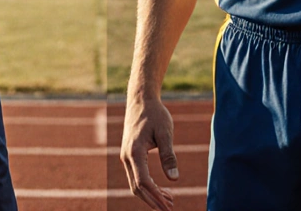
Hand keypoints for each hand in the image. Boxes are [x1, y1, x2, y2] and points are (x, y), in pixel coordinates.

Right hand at [120, 93, 178, 209]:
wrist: (141, 100)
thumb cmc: (155, 114)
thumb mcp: (165, 133)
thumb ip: (169, 156)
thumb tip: (174, 179)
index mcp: (134, 152)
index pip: (144, 182)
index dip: (156, 196)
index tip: (169, 206)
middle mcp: (126, 157)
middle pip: (137, 188)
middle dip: (153, 201)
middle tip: (170, 209)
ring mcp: (126, 157)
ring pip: (135, 184)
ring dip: (151, 195)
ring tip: (170, 201)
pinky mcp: (129, 155)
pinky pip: (136, 176)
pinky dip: (148, 186)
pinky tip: (161, 189)